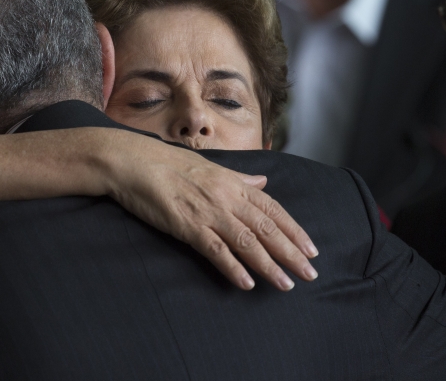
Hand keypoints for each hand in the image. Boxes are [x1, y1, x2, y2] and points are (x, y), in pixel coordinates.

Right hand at [100, 130, 318, 290]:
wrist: (134, 161)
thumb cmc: (168, 163)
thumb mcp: (210, 167)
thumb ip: (239, 178)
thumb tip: (263, 180)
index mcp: (234, 183)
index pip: (273, 209)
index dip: (294, 230)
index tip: (311, 248)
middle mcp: (227, 197)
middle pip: (266, 228)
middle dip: (291, 252)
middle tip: (310, 274)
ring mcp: (208, 211)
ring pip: (246, 241)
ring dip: (268, 265)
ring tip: (286, 284)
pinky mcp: (187, 225)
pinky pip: (215, 249)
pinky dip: (232, 267)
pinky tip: (246, 283)